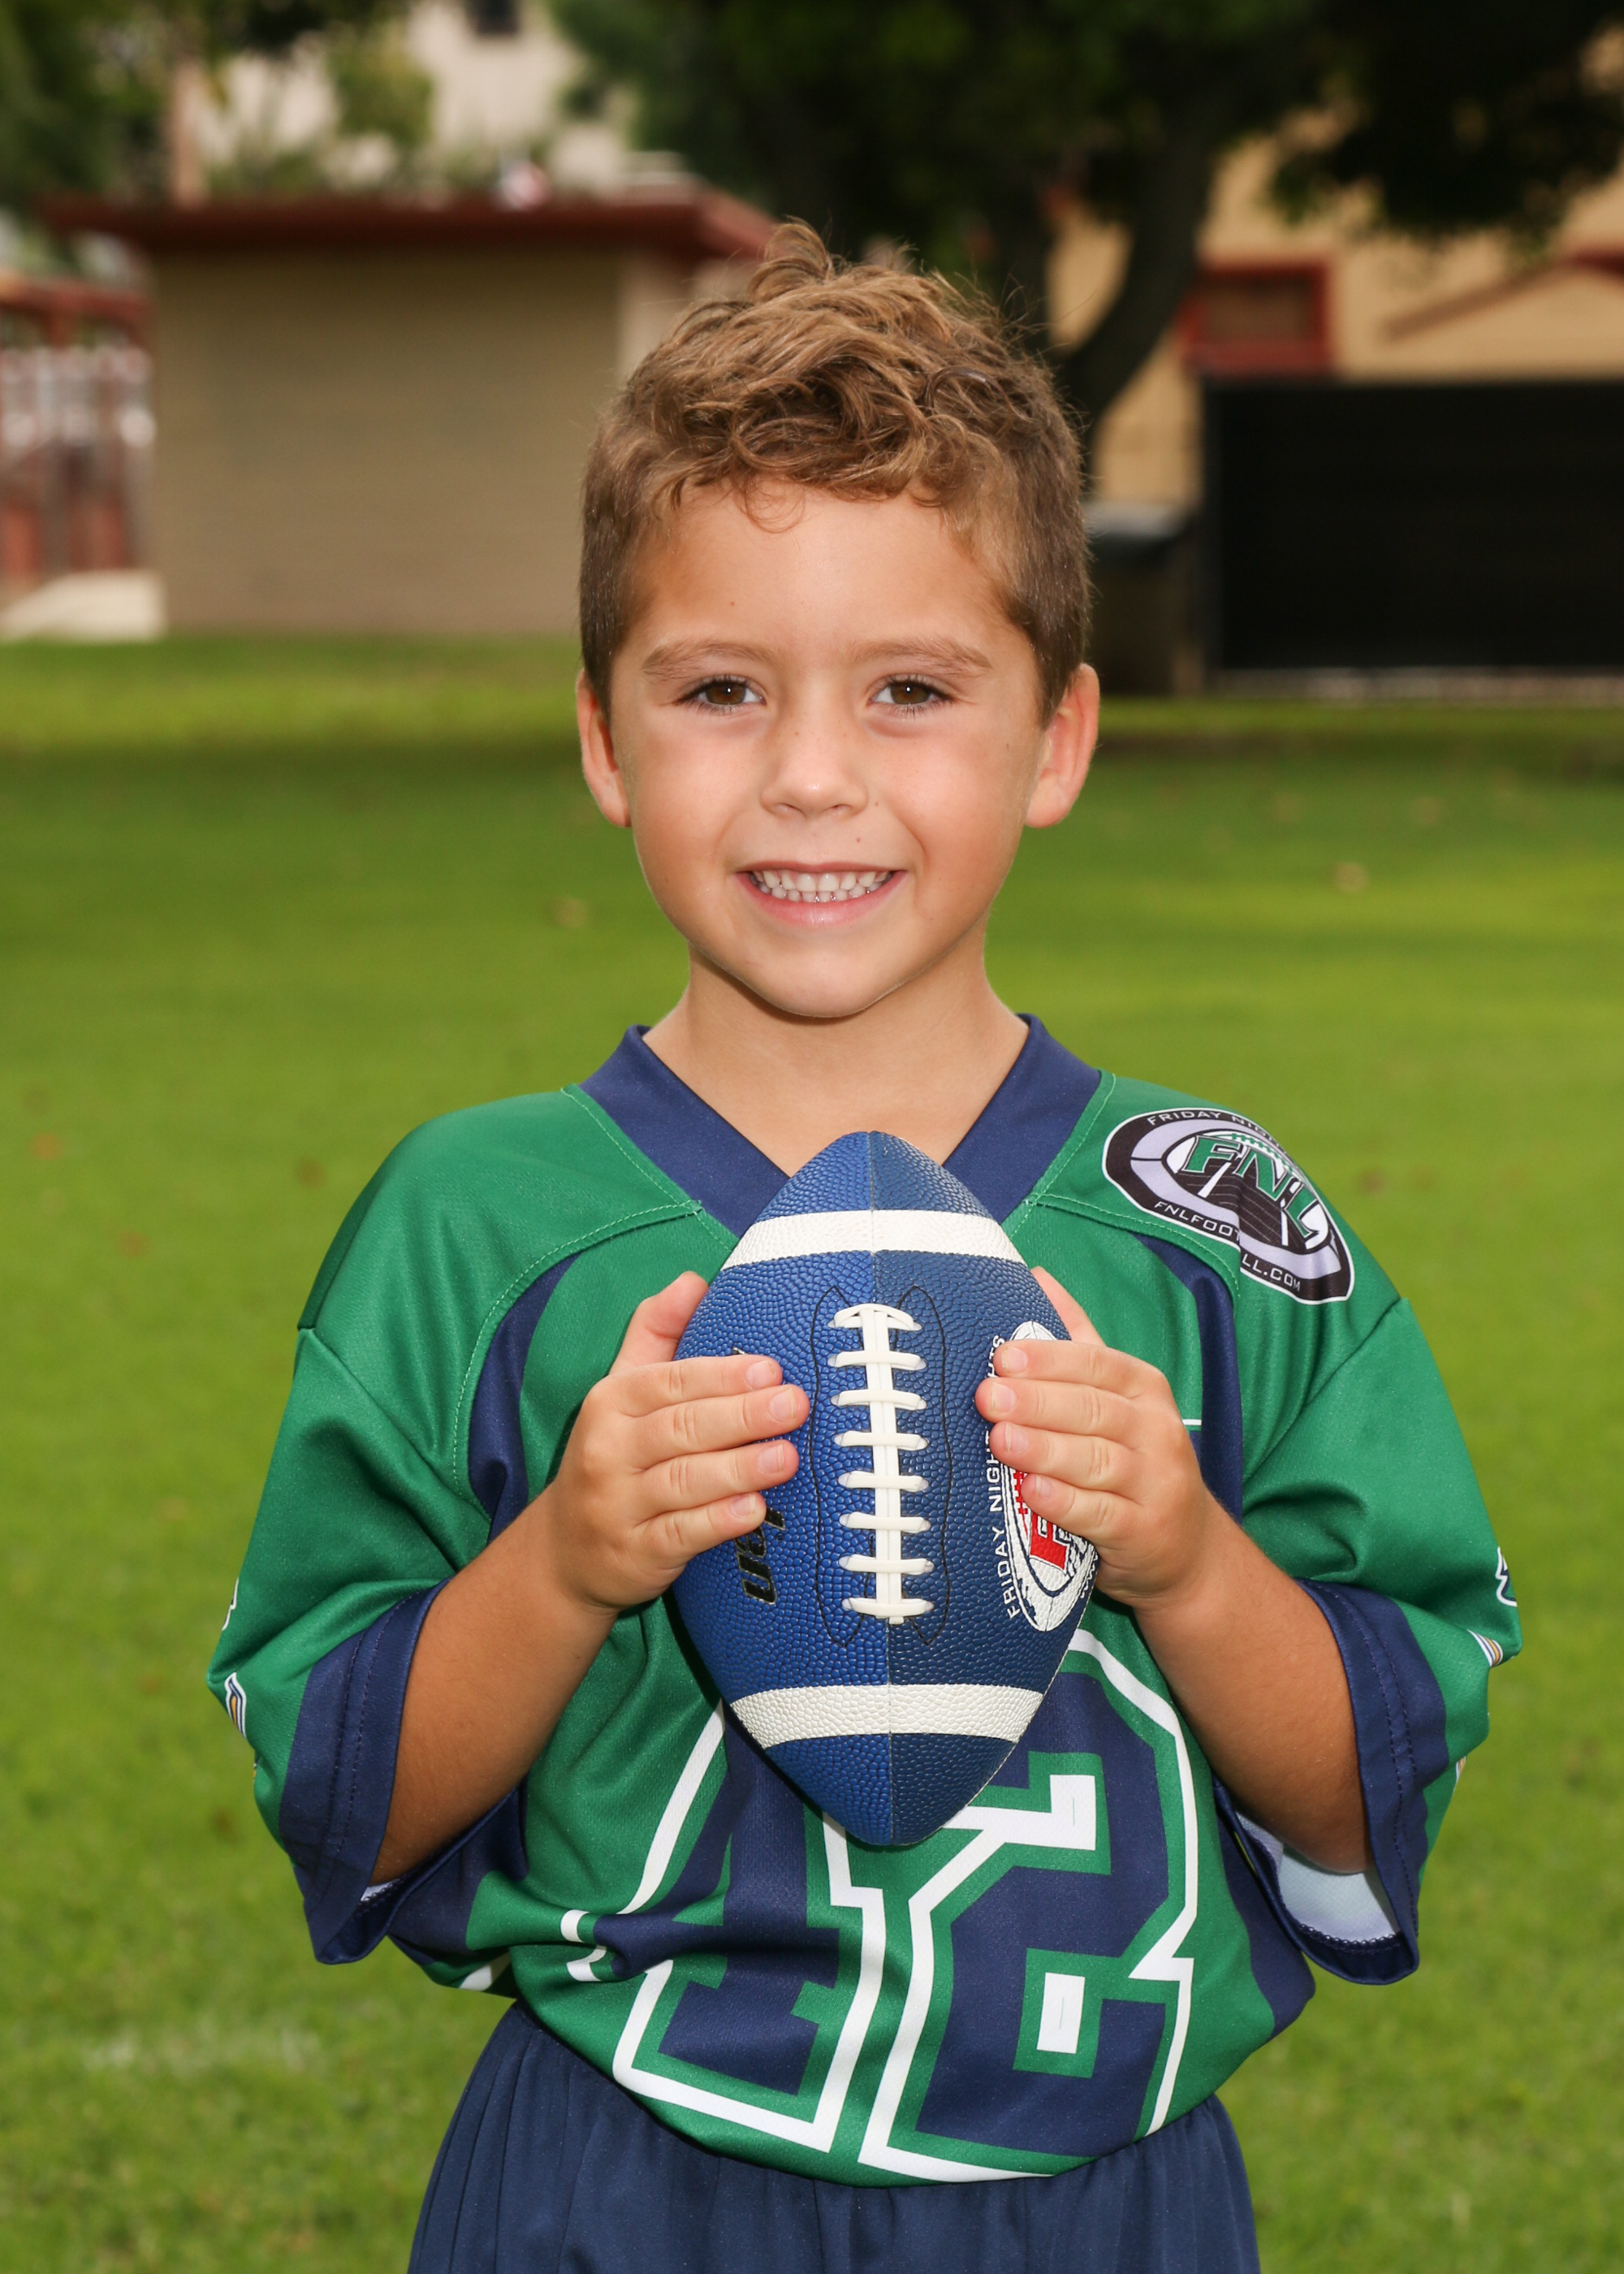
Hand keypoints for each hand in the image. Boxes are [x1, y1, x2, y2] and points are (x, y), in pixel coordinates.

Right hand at [535, 1271, 809, 1616]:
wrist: (564, 1550)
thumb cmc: (614, 1457)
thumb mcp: (622, 1391)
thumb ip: (655, 1334)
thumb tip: (692, 1281)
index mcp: (611, 1402)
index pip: (670, 1382)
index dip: (721, 1375)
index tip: (770, 1369)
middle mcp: (607, 1451)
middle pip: (681, 1428)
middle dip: (742, 1416)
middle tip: (794, 1406)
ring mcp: (617, 1505)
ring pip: (683, 1482)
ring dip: (738, 1469)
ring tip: (787, 1457)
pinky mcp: (634, 1553)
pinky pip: (678, 1535)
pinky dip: (716, 1522)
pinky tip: (753, 1510)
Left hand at [975, 1267, 1224, 1609]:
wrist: (1186, 1548)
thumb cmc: (1135, 1460)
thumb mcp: (1119, 1398)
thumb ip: (1078, 1342)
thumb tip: (1035, 1275)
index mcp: (1143, 1388)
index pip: (1097, 1364)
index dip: (1050, 1360)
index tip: (1002, 1357)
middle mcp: (1156, 1430)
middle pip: (1093, 1410)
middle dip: (1037, 1402)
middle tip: (988, 1396)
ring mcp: (1155, 1483)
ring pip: (1097, 1461)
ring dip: (1046, 1449)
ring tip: (1001, 1440)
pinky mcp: (1144, 1531)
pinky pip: (1102, 1514)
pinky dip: (1066, 1503)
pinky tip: (1032, 1492)